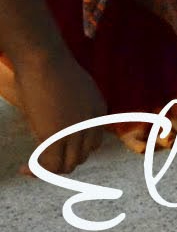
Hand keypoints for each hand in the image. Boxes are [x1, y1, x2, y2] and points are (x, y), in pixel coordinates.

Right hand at [15, 50, 104, 175]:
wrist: (44, 59)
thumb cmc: (51, 68)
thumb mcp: (73, 88)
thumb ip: (73, 107)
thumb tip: (59, 119)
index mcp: (99, 111)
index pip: (93, 143)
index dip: (73, 150)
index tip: (55, 151)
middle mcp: (92, 123)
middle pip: (82, 156)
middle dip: (63, 160)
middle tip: (41, 160)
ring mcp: (76, 130)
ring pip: (68, 165)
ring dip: (50, 169)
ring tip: (33, 168)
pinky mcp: (56, 135)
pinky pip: (50, 165)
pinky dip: (37, 171)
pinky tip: (24, 169)